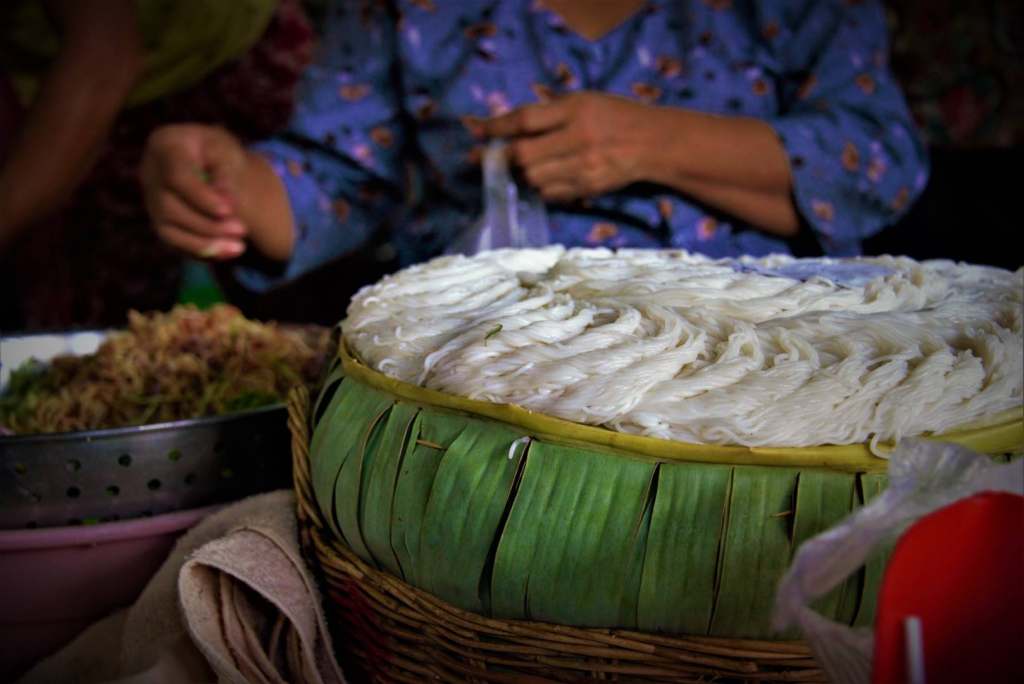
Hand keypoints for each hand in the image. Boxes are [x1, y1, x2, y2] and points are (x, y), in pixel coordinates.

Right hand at [141, 124, 248, 258]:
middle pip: (170, 207)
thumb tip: (226, 205)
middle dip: (208, 224)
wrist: (209, 161)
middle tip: (242, 230)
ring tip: (239, 247)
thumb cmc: (218, 151)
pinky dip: (202, 251)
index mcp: (165, 145)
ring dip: (206, 243)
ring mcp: (151, 200)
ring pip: (169, 230)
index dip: (201, 197)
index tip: (228, 210)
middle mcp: (150, 173)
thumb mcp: (227, 151)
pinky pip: (175, 243)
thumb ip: (225, 175)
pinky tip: (229, 252)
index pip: (177, 176)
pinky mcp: (160, 221)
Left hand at [481, 92, 657, 202]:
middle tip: (489, 159)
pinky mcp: (588, 188)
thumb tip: (505, 127)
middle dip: (502, 158)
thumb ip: (548, 113)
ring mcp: (584, 167)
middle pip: (523, 155)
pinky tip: (544, 179)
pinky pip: (550, 194)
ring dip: (521, 175)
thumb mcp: (583, 101)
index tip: (473, 130)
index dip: (494, 126)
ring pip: (534, 179)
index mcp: (575, 109)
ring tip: (523, 168)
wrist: (654, 143)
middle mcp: (579, 138)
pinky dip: (540, 188)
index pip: (525, 119)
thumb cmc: (614, 116)